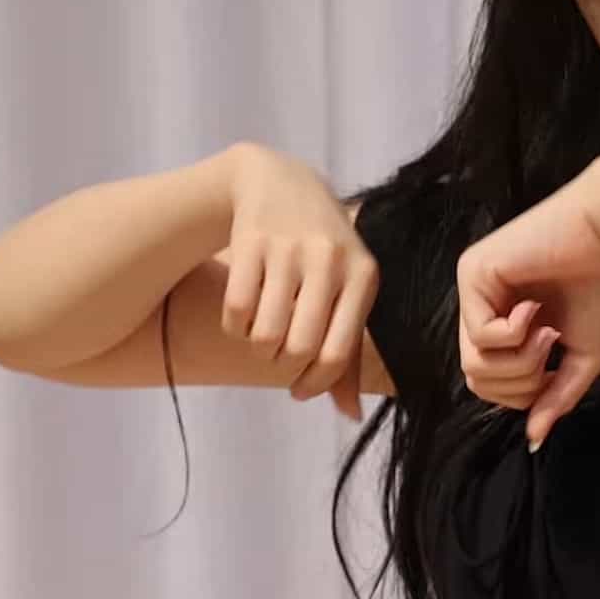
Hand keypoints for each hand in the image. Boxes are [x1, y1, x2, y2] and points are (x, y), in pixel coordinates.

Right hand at [212, 142, 377, 416]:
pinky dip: (236, 327)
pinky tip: (245, 317)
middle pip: (299, 349)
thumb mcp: (349, 291)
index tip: (301, 391)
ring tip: (263, 337)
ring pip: (264, 334)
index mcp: (363, 276)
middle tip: (279, 359)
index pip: (338, 354)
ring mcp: (288, 249)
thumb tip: (350, 417)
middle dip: (284, 368)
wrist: (280, 181)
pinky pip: (236, 311)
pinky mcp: (250, 241)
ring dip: (257, 348)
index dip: (315, 384)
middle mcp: (329, 260)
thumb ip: (350, 354)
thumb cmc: (323, 252)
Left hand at [457, 161, 599, 448]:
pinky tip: (535, 309)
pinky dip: (514, 334)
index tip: (557, 369)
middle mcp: (480, 306)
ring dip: (520, 361)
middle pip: (477, 380)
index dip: (525, 394)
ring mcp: (472, 289)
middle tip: (552, 350)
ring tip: (548, 332)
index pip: (490, 385)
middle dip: (521, 382)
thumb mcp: (582, 357)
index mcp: (503, 324)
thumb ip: (556, 397)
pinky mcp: (472, 273)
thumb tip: (535, 440)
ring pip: (473, 364)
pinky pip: (481, 334)